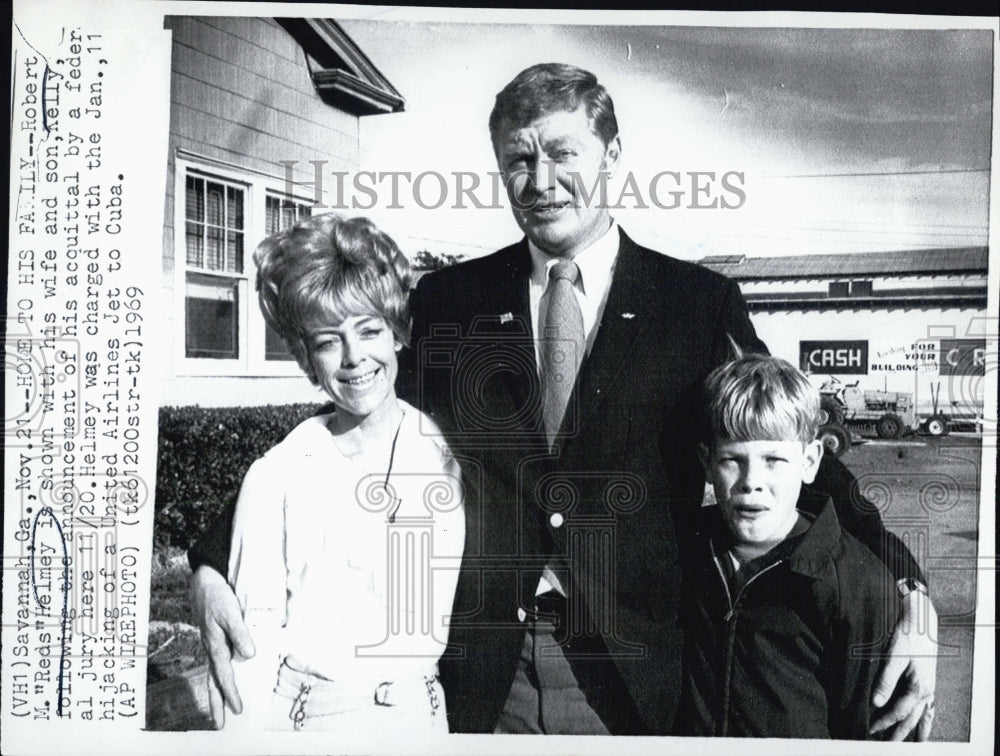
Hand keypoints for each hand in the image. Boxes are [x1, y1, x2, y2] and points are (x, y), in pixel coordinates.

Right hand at [190, 565, 254, 727]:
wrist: (204, 584)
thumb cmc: (218, 598)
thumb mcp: (231, 613)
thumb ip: (240, 633)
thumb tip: (249, 655)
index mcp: (215, 646)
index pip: (224, 675)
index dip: (231, 693)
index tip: (237, 709)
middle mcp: (211, 649)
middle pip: (213, 682)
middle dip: (217, 703)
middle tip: (219, 725)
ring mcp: (210, 646)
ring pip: (212, 675)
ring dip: (216, 694)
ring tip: (219, 712)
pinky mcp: (213, 640)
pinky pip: (215, 665)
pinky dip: (217, 678)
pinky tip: (222, 683)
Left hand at [870, 590, 937, 740]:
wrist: (921, 619)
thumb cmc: (907, 635)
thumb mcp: (894, 655)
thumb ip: (885, 680)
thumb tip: (876, 702)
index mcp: (918, 687)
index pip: (897, 712)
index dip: (883, 722)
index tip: (869, 729)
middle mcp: (926, 691)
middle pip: (910, 720)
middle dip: (897, 734)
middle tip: (884, 745)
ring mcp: (929, 688)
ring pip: (922, 717)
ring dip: (914, 731)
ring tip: (910, 745)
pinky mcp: (928, 682)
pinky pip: (930, 708)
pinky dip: (926, 720)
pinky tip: (923, 726)